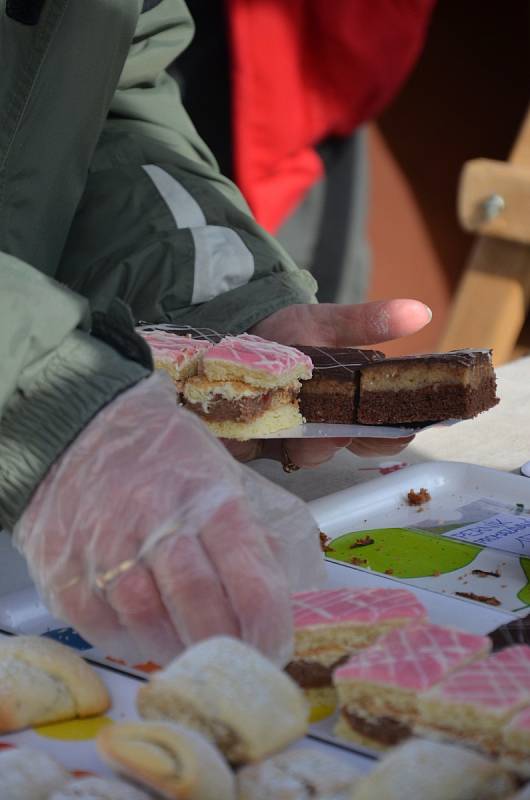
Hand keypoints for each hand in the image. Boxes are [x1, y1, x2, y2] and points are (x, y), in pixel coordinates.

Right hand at [14, 374, 324, 665]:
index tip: (274, 647)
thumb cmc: (160, 456)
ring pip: (149, 623)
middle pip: (199, 606)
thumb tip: (272, 594)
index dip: (269, 627)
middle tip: (235, 658)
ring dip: (178, 647)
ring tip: (191, 646)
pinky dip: (131, 640)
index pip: (249, 579)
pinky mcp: (64, 572)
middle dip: (225, 644)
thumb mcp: (218, 474)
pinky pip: (103, 628)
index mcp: (207, 498)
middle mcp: (155, 522)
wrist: (79, 431)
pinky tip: (146, 630)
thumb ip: (246, 533)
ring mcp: (104, 548)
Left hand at [240, 299, 431, 466]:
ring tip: (290, 424)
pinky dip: (244, 439)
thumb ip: (369, 323)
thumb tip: (420, 311)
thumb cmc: (293, 332)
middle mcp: (316, 433)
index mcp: (344, 413)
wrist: (242, 328)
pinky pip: (245, 449)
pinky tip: (242, 428)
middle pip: (332, 452)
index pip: (377, 438)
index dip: (388, 437)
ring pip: (293, 456)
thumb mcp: (331, 323)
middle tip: (336, 432)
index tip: (394, 428)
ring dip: (294, 444)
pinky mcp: (243, 440)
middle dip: (333, 443)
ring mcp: (280, 439)